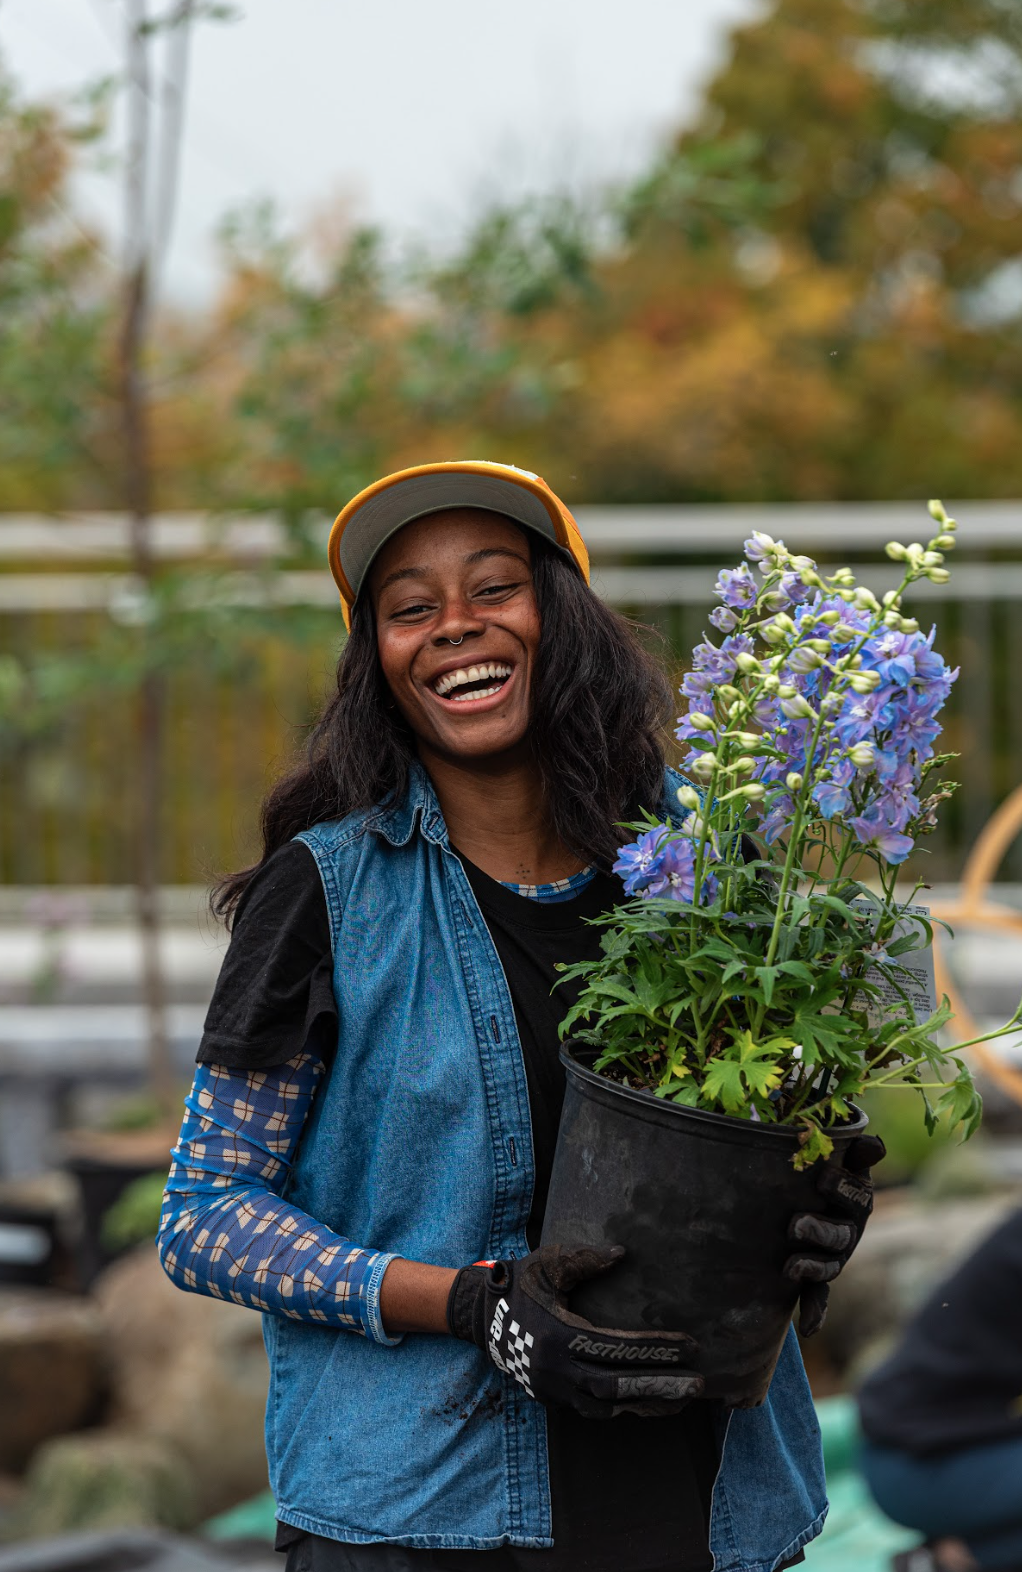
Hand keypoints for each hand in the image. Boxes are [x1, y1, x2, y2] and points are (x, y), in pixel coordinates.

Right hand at [447, 1243, 703, 1417]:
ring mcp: (553, 1389)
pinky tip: (650, 1401)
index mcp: (558, 1334)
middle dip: (660, 1385)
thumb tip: (622, 1253)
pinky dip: (624, 1406)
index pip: (616, 1347)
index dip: (655, 1348)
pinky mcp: (552, 1398)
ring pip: (607, 1405)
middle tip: (699, 1384)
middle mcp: (556, 1368)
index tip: (691, 1345)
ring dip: (647, 1402)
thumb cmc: (523, 1283)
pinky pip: (593, 1409)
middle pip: (616, 1386)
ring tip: (684, 1398)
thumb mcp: (549, 1263)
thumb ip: (584, 1259)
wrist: (483, 1316)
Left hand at [785, 1133, 885, 1336]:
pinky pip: (818, 1296)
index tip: (821, 1176)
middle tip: (795, 1223)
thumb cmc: (823, 1165)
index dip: (843, 1187)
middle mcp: (848, 1232)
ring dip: (811, 1268)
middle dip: (819, 1230)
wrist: (803, 1189)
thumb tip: (874, 1143)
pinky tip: (809, 1330)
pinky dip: (815, 1312)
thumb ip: (856, 1151)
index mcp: (857, 1201)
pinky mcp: (815, 1275)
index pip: (856, 1197)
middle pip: (839, 1235)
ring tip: (789, 1267)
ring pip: (827, 1266)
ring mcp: (833, 1256)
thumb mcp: (840, 1157)